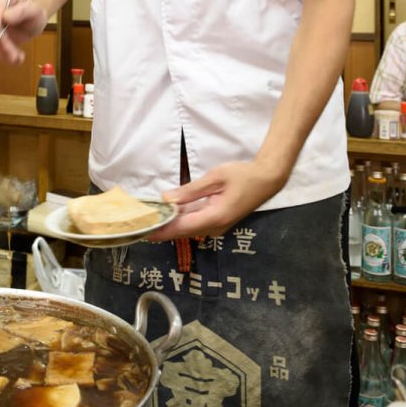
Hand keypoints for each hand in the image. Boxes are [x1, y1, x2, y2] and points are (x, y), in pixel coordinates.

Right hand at [0, 0, 47, 64]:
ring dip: (3, 52)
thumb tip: (5, 16)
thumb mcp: (35, 11)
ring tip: (16, 58)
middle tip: (12, 54)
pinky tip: (15, 58)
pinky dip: (4, 55)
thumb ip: (22, 11)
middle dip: (0, 43)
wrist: (35, 21)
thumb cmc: (35, 12)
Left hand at [147, 160, 284, 240]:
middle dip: (160, 228)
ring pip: (188, 228)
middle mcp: (214, 227)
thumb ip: (190, 190)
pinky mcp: (218, 222)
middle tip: (139, 222)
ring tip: (148, 218)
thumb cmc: (242, 175)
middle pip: (182, 231)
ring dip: (169, 224)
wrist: (266, 180)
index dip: (160, 230)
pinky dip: (180, 219)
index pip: (180, 227)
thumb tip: (166, 199)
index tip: (141, 231)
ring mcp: (217, 227)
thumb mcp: (215, 178)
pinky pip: (195, 223)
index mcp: (214, 217)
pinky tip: (167, 214)